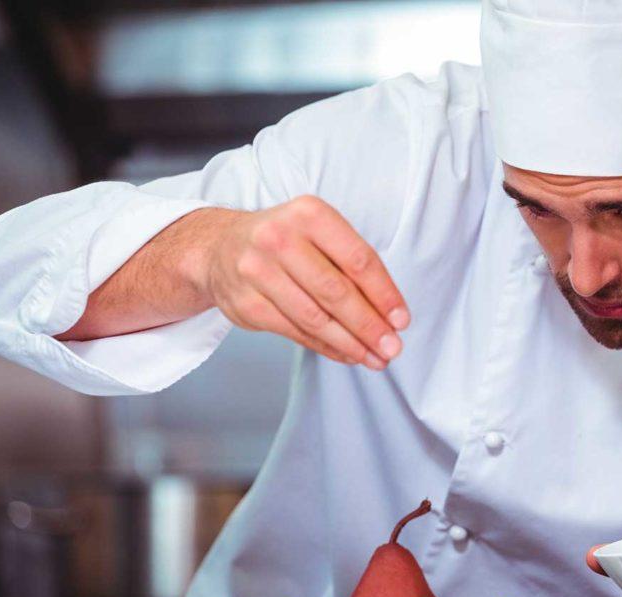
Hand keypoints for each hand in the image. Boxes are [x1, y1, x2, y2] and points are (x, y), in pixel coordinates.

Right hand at [202, 196, 409, 368]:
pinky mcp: (246, 303)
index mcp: (309, 214)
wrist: (220, 247)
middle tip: (392, 347)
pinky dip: (326, 347)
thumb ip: (352, 264)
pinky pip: (295, 332)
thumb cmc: (285, 241)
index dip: (384, 294)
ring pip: (315, 318)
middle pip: (336, 292)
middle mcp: (279, 238)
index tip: (401, 320)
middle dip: (370, 325)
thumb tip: (389, 314)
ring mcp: (258, 271)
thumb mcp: (318, 233)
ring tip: (375, 358)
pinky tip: (347, 354)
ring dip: (351, 343)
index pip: (358, 259)